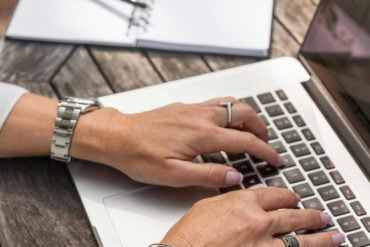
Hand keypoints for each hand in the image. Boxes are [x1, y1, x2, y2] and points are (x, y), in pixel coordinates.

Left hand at [71, 97, 282, 186]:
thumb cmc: (139, 155)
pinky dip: (231, 110)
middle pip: (244, 113)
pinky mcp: (185, 107)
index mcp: (202, 134)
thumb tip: (234, 177)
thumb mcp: (173, 175)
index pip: (245, 141)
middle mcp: (201, 116)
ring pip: (231, 103)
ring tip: (251, 131)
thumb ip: (207, 176)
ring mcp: (193, 108)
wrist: (117, 136)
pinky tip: (225, 122)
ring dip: (247, 116)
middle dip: (261, 128)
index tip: (276, 159)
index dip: (265, 151)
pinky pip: (217, 102)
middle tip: (266, 144)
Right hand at [161, 187, 344, 246]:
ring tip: (332, 236)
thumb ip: (232, 200)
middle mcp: (258, 221)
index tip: (293, 197)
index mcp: (243, 202)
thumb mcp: (208, 206)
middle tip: (321, 216)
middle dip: (311, 215)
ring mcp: (265, 245)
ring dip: (320, 237)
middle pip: (293, 215)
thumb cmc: (190, 235)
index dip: (288, 196)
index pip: (275, 195)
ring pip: (301, 239)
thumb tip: (249, 198)